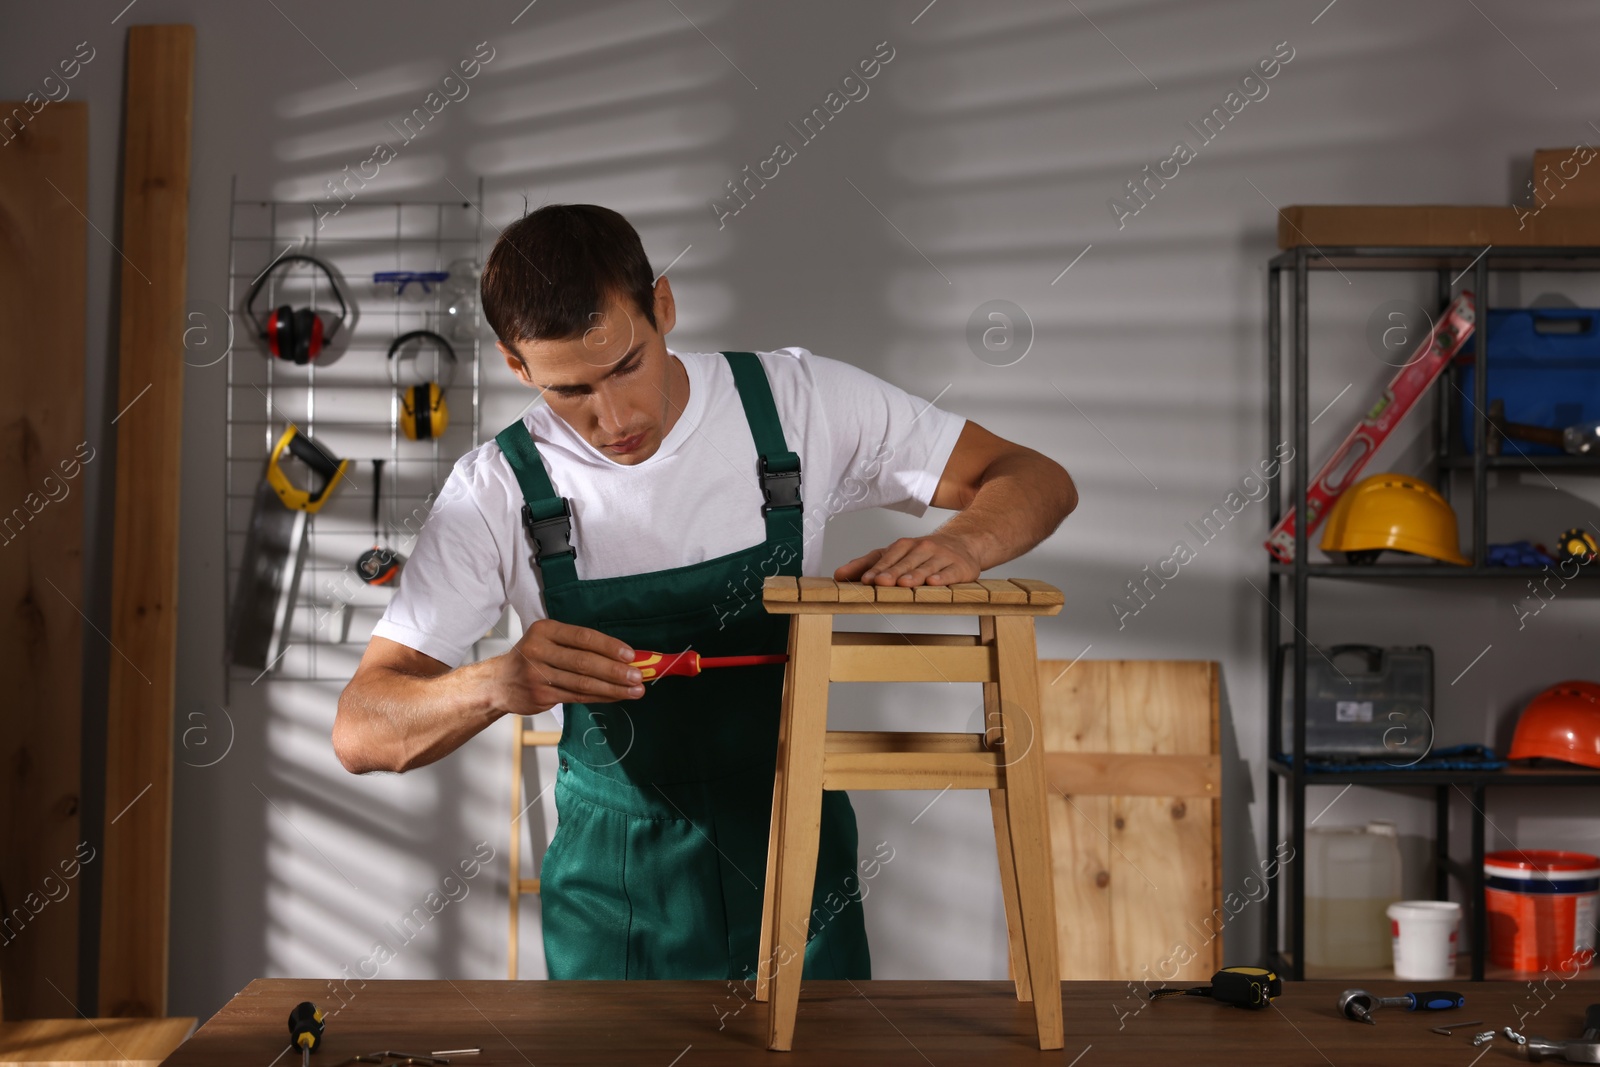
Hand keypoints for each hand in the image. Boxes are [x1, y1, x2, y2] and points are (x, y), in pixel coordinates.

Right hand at [499, 618, 644, 712]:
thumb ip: (578, 645)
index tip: (630, 655)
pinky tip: (616, 696)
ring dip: (613, 688)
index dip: (608, 646)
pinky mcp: (540, 695)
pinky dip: (600, 697)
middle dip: (615, 671)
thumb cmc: (533, 657)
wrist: (500, 682)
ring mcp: (537, 675)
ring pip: (582, 683)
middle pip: (584, 662)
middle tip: (638, 676)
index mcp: (544, 630)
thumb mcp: (548, 640)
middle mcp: (538, 650)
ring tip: (635, 690)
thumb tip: (622, 655)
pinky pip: (577, 696)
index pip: (582, 637)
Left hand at [833, 534, 981, 587]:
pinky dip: (942, 578)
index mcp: (904, 545)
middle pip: (905, 563)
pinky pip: (950, 573)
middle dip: (892, 573)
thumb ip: (868, 564)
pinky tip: (934, 583)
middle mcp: (922, 548)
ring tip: (904, 583)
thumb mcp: (896, 555)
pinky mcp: (960, 567)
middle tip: (880, 582)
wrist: (965, 543)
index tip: (865, 581)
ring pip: (926, 568)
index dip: (876, 569)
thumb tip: (838, 574)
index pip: (888, 557)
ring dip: (914, 575)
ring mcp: (942, 557)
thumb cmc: (923, 553)